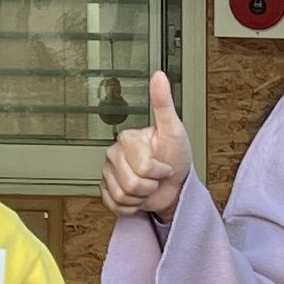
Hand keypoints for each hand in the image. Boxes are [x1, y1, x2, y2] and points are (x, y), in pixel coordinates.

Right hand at [101, 67, 189, 216]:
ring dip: (142, 197)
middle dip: (151, 185)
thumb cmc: (176, 158)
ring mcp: (108, 174)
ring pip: (123, 196)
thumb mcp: (174, 129)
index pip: (142, 167)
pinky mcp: (107, 192)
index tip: (164, 164)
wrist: (174, 185)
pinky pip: (115, 205)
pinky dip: (132, 207)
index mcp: (127, 139)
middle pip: (131, 184)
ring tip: (149, 186)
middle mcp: (114, 154)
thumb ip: (164, 103)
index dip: (159, 171)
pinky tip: (139, 196)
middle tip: (157, 177)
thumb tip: (159, 76)